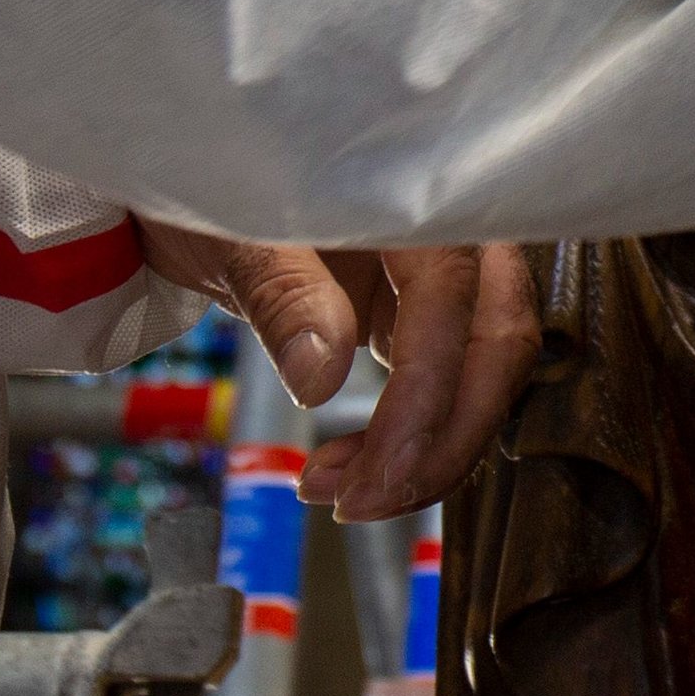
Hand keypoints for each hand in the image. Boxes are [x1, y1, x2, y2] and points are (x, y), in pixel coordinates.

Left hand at [136, 225, 541, 518]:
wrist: (198, 191)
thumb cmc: (219, 195)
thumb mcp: (236, 238)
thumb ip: (285, 297)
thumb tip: (323, 380)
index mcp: (417, 199)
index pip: (452, 303)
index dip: (425, 397)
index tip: (377, 475)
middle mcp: (454, 235)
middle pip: (496, 345)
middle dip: (443, 441)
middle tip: (363, 504)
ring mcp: (444, 278)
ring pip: (482, 373)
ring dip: (428, 449)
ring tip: (338, 493)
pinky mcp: (421, 315)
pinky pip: (446, 383)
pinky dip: (411, 438)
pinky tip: (353, 470)